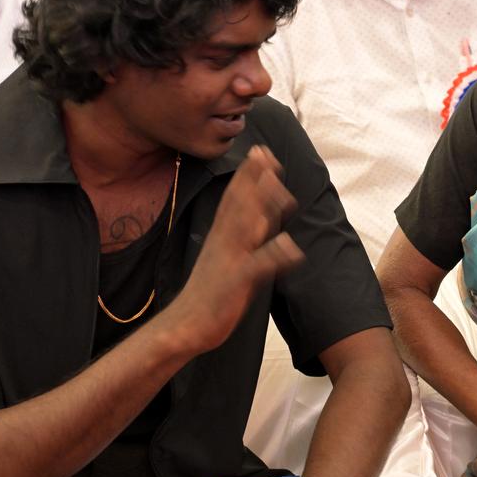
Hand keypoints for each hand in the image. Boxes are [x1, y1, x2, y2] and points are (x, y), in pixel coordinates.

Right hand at [159, 146, 304, 351]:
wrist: (185, 325)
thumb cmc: (209, 291)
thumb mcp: (225, 257)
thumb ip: (244, 237)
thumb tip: (263, 216)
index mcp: (221, 236)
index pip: (234, 198)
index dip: (247, 174)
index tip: (261, 151)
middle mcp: (224, 243)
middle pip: (239, 205)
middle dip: (253, 179)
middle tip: (266, 152)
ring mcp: (229, 261)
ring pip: (246, 228)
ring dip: (261, 206)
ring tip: (277, 185)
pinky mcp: (236, 283)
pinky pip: (257, 267)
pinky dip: (274, 256)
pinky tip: (291, 247)